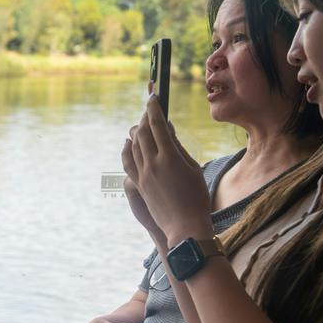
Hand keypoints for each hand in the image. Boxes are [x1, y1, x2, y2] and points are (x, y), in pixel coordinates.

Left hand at [123, 97, 212, 241]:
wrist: (184, 226)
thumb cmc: (196, 197)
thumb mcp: (192, 167)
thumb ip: (178, 147)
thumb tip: (167, 129)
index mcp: (170, 157)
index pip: (157, 124)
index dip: (153, 108)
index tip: (153, 97)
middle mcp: (152, 164)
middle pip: (142, 132)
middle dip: (144, 117)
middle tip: (148, 108)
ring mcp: (142, 175)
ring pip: (133, 146)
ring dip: (135, 131)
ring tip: (139, 122)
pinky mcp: (137, 185)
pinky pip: (127, 162)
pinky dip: (127, 149)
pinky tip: (127, 142)